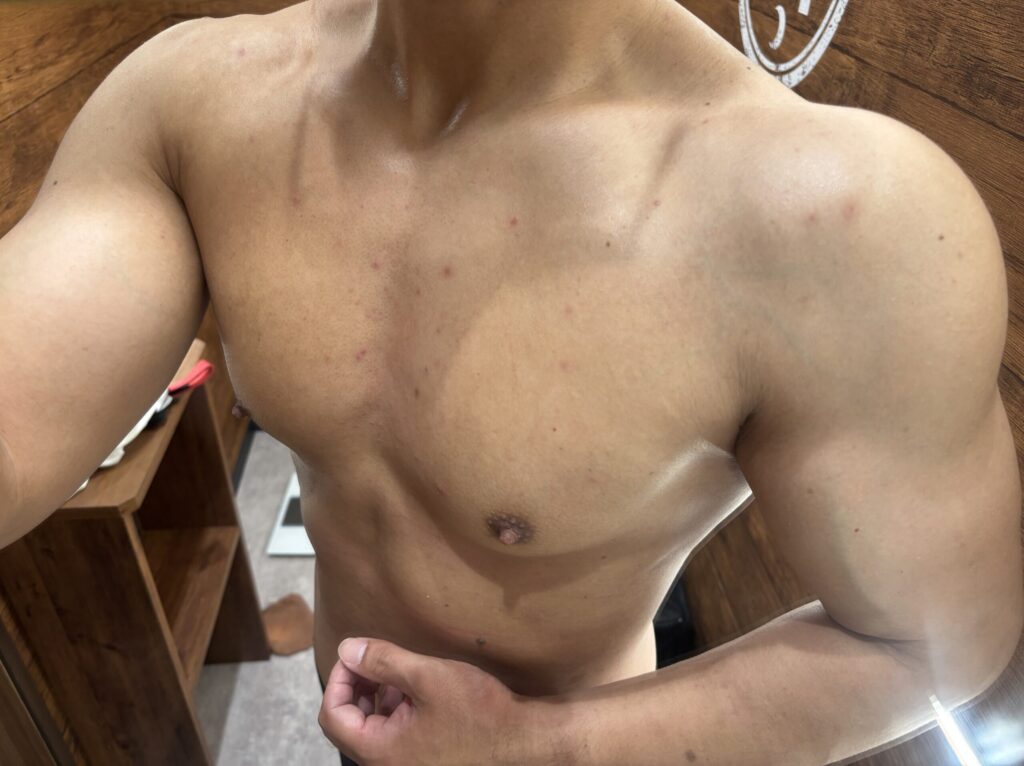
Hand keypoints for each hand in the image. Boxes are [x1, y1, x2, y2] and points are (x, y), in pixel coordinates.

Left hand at [318, 637, 535, 764]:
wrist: (522, 741)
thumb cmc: (478, 712)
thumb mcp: (427, 677)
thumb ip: (382, 662)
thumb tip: (346, 648)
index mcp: (379, 751)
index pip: (332, 715)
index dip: (339, 679)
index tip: (358, 654)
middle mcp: (386, 765)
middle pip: (348, 723)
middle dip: (356, 686)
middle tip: (373, 658)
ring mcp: (404, 765)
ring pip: (370, 728)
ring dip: (375, 696)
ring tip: (396, 671)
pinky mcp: (421, 761)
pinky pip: (392, 736)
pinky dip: (394, 710)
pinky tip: (414, 690)